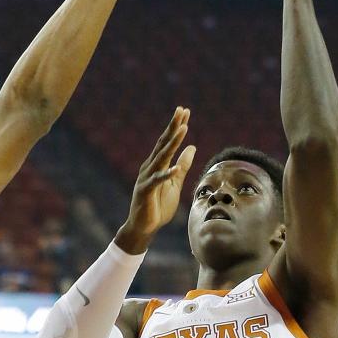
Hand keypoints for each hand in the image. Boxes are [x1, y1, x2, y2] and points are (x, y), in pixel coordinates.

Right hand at [115, 107, 196, 253]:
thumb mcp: (175, 183)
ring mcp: (146, 178)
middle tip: (182, 111)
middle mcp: (150, 167)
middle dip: (173, 127)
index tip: (185, 111)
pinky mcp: (145, 191)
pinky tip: (174, 169)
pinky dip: (166, 175)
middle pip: (163, 144)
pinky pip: (157, 181)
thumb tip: (193, 147)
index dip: (176, 127)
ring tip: (183, 130)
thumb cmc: (159, 205)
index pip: (167, 142)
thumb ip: (183, 166)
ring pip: (161, 158)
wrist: (144, 227)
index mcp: (157, 164)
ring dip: (172, 144)